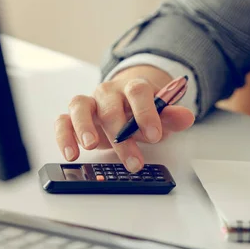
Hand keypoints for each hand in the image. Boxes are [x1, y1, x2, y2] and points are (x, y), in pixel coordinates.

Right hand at [55, 65, 194, 171]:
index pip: (138, 92)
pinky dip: (64, 136)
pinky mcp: (73, 117)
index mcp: (133, 88)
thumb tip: (186, 117)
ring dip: (84, 126)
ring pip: (80, 106)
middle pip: (111, 107)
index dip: (145, 112)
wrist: (126, 107)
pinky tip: (72, 153)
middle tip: (134, 161)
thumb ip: (172, 117)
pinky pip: (62, 121)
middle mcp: (109, 92)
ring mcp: (90, 103)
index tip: (154, 135)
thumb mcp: (161, 117)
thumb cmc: (143, 114)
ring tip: (90, 146)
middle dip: (122, 136)